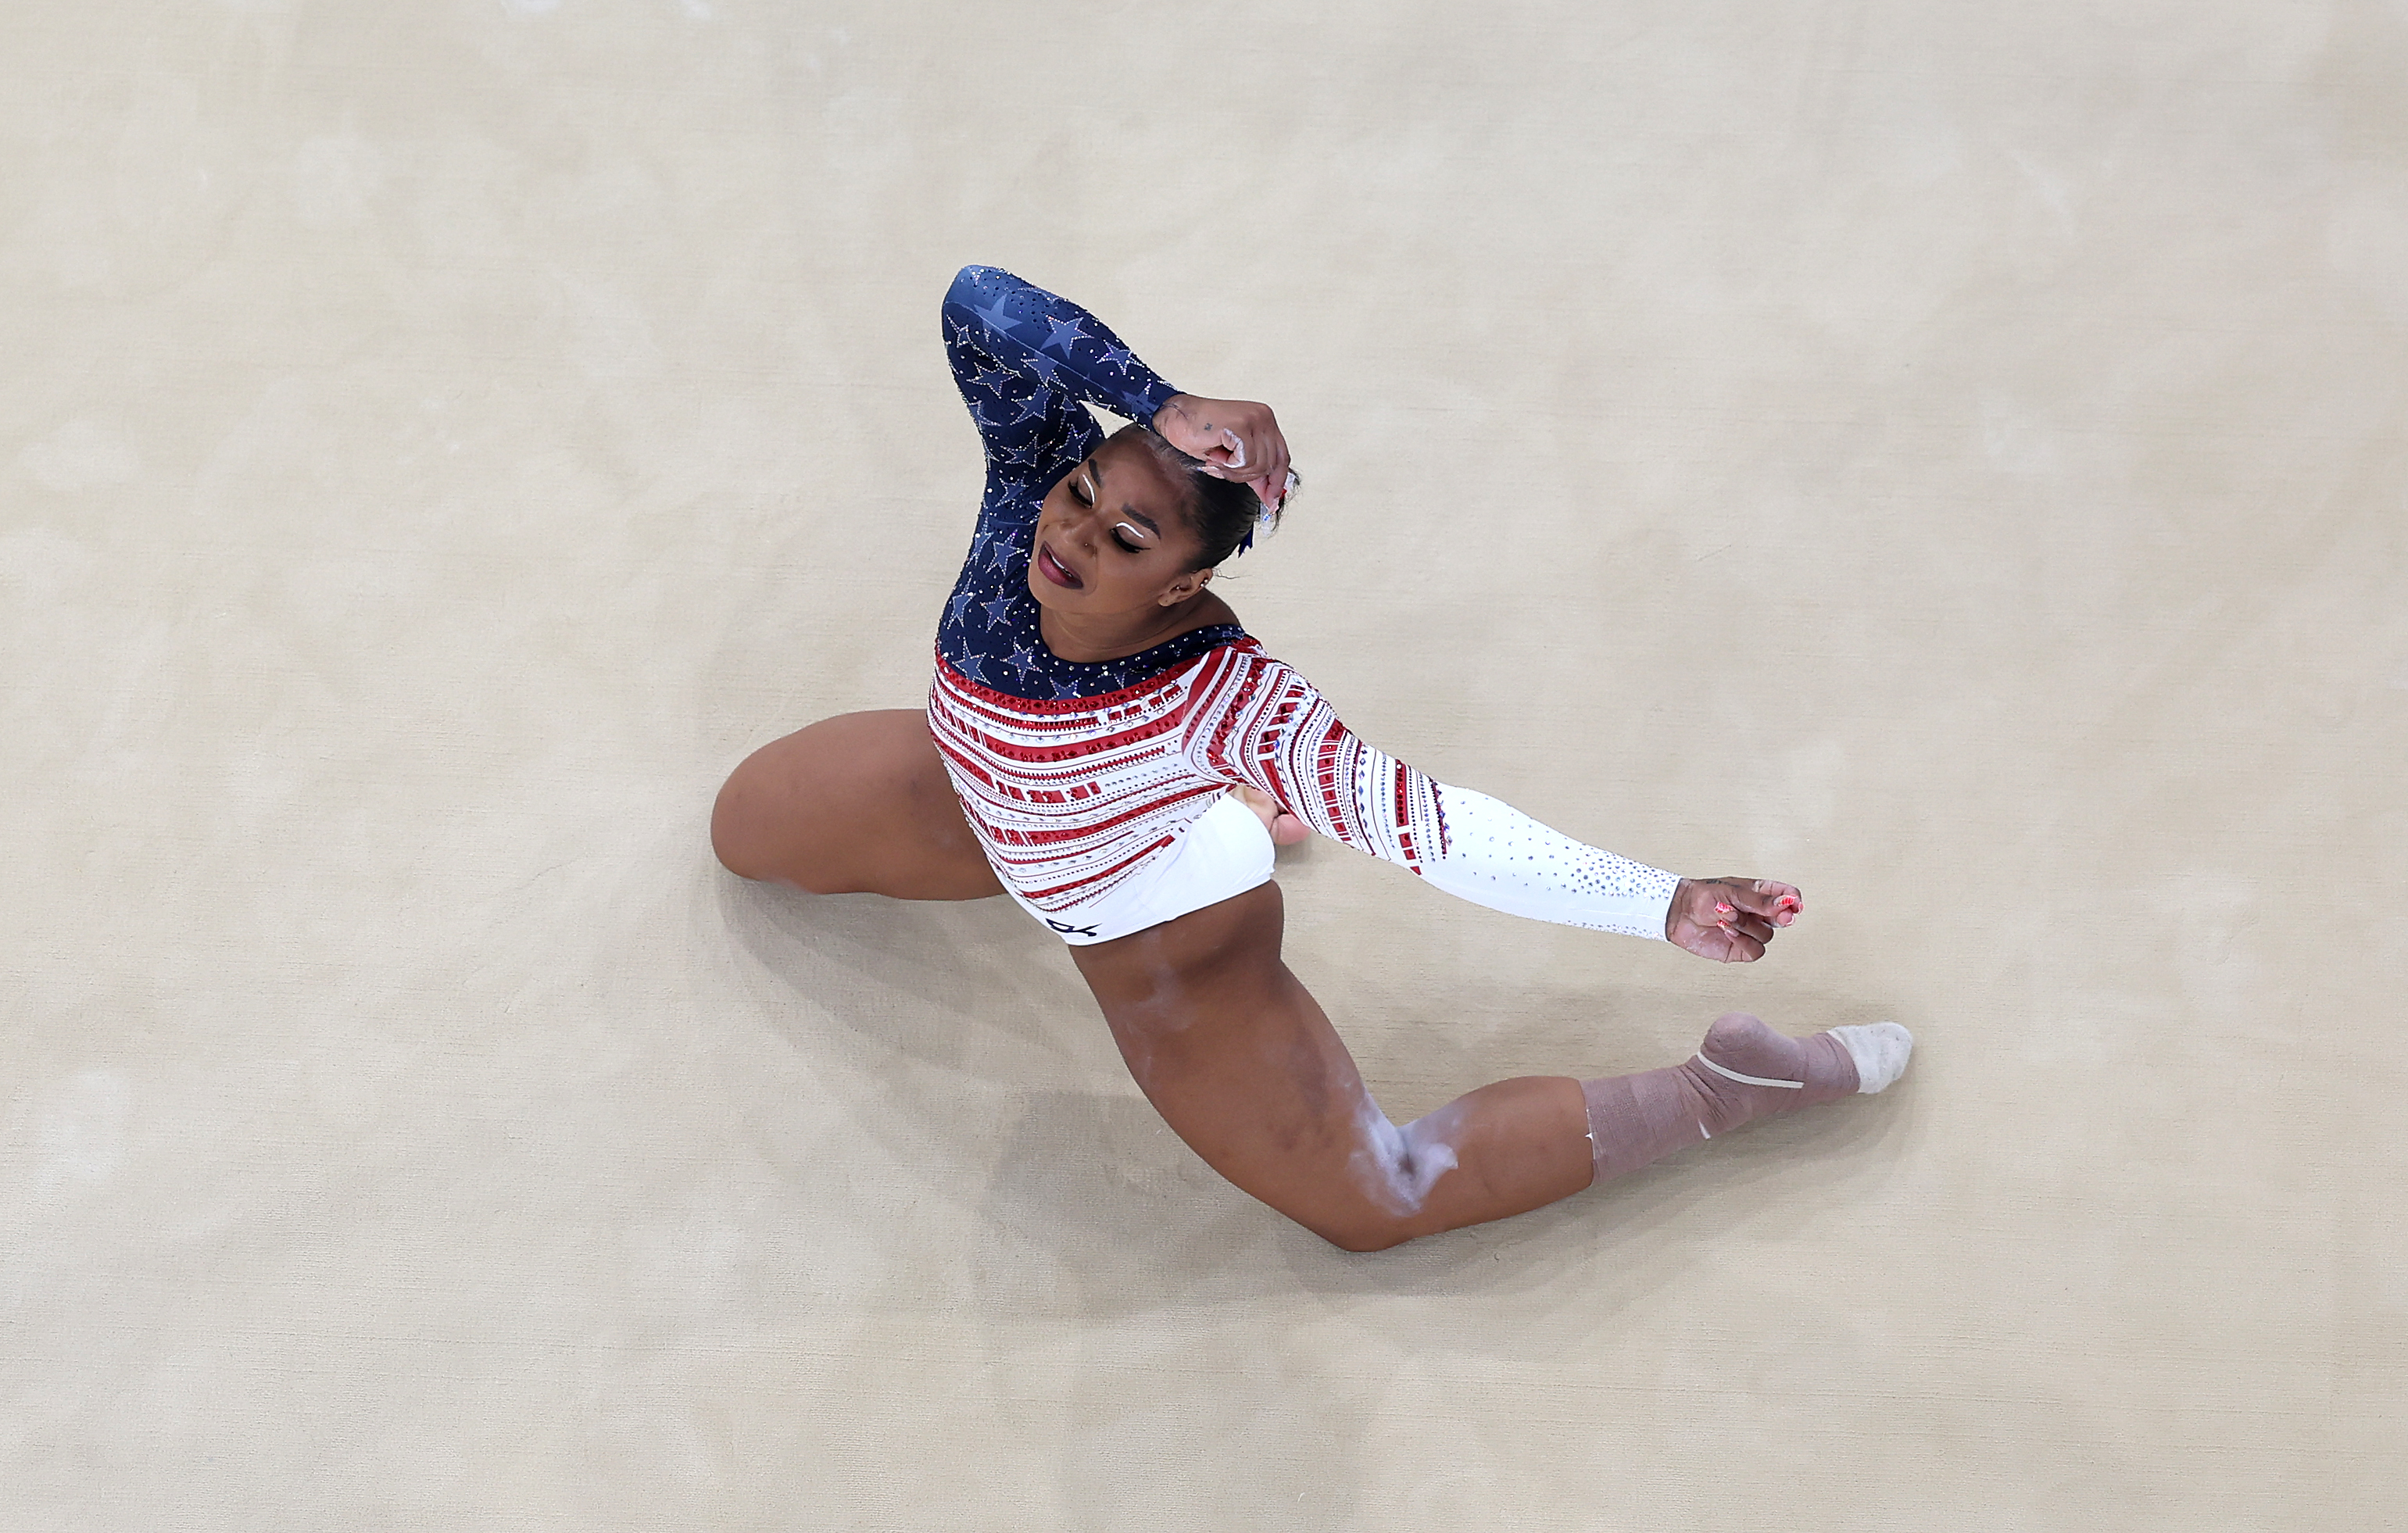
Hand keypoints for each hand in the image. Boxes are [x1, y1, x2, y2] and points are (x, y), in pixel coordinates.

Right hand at [1152, 394, 1292, 510]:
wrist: (1175, 421)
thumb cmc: (1199, 434)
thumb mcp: (1233, 458)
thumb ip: (1254, 473)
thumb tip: (1271, 498)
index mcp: (1265, 421)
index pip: (1282, 457)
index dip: (1277, 481)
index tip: (1271, 500)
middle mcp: (1264, 417)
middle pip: (1271, 465)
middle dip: (1246, 476)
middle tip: (1223, 468)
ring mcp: (1255, 419)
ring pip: (1258, 465)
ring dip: (1233, 470)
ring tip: (1217, 459)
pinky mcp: (1242, 425)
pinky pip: (1245, 460)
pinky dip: (1228, 464)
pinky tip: (1215, 454)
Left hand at [1664, 877, 1802, 962]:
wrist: (1679, 913)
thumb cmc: (1702, 896)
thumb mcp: (1732, 892)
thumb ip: (1759, 901)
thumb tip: (1786, 903)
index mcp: (1759, 893)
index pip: (1787, 896)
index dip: (1793, 900)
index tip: (1794, 903)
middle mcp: (1757, 913)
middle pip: (1783, 918)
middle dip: (1782, 917)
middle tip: (1782, 916)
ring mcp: (1750, 932)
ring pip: (1767, 935)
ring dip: (1748, 926)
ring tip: (1727, 918)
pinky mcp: (1740, 949)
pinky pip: (1756, 951)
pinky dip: (1744, 942)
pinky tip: (1728, 932)